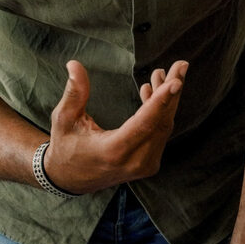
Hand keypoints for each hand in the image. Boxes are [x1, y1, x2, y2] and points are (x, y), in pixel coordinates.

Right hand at [42, 59, 186, 194]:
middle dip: (172, 92)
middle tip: (180, 65)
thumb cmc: (66, 146)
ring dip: (166, 99)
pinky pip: (160, 133)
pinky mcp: (148, 164)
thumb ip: (74, 93)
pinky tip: (152, 90)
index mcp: (112, 151)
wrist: (70, 178)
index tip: (175, 81)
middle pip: (160, 123)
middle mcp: (133, 162)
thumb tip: (74, 64)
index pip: (144, 124)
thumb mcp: (64, 119)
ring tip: (162, 73)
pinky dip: (160, 111)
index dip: (161, 101)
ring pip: (163, 127)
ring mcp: (143, 166)